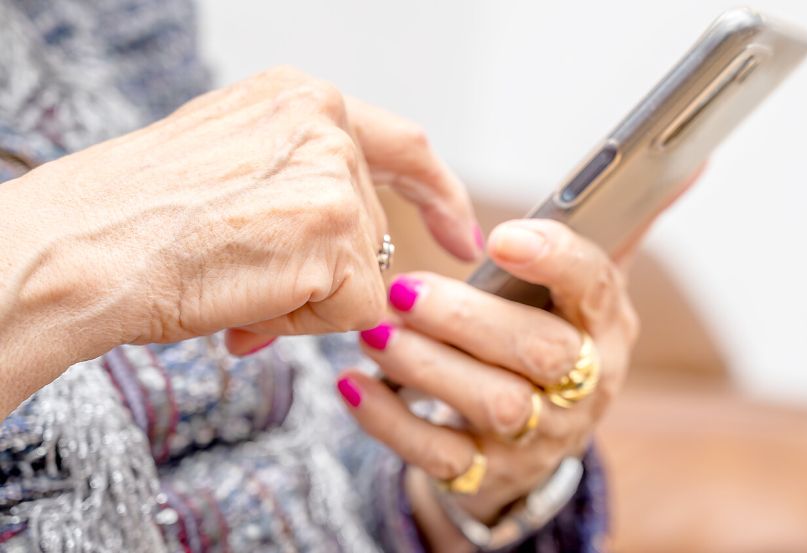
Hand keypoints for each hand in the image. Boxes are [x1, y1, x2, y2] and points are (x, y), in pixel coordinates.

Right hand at [0, 66, 479, 414]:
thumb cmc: (134, 219)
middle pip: (371, 227)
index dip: (438, 195)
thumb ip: (300, 189)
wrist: (79, 250)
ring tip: (231, 282)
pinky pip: (352, 308)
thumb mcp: (231, 167)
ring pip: (362, 271)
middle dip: (325, 272)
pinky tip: (244, 301)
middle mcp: (323, 122)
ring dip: (303, 298)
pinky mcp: (333, 233)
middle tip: (245, 281)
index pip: (402, 145)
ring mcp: (331, 174)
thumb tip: (357, 257)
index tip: (461, 234)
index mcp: (298, 98)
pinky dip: (301, 323)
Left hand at [337, 219, 640, 549]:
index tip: (502, 236)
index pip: (594, 286)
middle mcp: (585, 386)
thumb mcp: (588, 289)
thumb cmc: (553, 341)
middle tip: (407, 290)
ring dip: (428, 365)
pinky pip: (442, 456)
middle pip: (543, 354)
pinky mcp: (489, 473)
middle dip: (472, 319)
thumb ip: (622, 225)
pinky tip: (356, 384)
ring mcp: (539, 436)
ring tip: (377, 330)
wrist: (534, 442)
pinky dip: (392, 421)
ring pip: (495, 405)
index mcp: (606, 326)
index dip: (554, 260)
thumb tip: (694, 160)